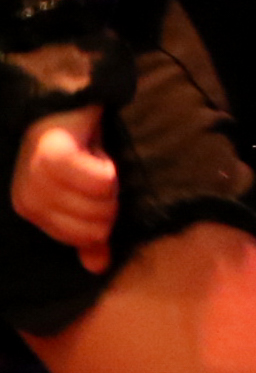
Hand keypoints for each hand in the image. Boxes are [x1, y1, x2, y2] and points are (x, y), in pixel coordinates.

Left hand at [12, 110, 117, 268]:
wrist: (66, 105)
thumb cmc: (76, 152)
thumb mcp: (83, 197)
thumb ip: (89, 233)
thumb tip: (98, 267)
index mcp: (31, 211)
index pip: (86, 238)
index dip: (104, 218)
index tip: (94, 191)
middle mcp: (28, 199)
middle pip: (97, 224)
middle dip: (110, 200)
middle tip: (97, 174)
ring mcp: (36, 178)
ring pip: (101, 202)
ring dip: (111, 181)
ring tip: (94, 161)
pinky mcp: (52, 157)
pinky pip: (100, 181)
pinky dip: (108, 168)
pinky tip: (95, 151)